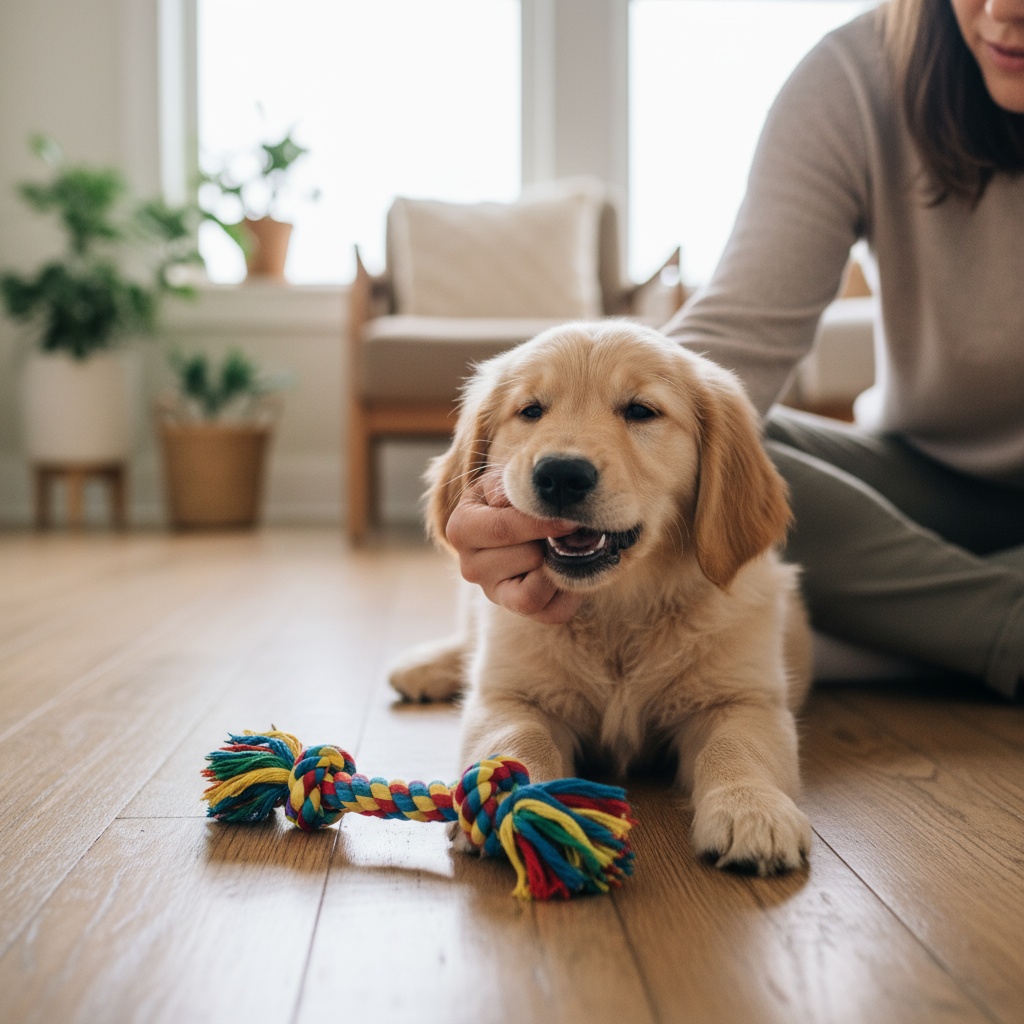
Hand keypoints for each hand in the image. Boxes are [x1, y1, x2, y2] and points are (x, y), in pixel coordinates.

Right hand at [445, 470, 584, 623]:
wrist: (512, 522)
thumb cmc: (509, 498)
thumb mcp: (505, 482)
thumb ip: (516, 487)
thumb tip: (537, 502)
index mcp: (461, 529)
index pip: (504, 529)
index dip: (541, 523)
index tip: (570, 518)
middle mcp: (470, 567)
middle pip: (526, 557)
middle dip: (550, 542)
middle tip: (565, 529)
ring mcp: (492, 593)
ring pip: (534, 592)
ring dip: (555, 568)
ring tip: (558, 548)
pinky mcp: (517, 611)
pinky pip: (551, 613)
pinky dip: (568, 594)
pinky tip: (566, 569)